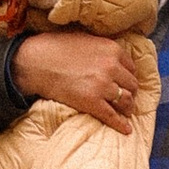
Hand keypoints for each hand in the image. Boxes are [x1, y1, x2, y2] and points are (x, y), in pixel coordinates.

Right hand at [10, 27, 139, 129]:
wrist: (36, 62)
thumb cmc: (57, 48)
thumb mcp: (86, 39)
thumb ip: (103, 49)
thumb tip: (112, 59)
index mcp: (112, 50)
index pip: (131, 67)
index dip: (128, 77)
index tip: (125, 83)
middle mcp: (112, 67)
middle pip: (132, 85)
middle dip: (130, 93)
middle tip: (126, 98)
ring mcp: (103, 86)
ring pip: (126, 101)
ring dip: (127, 107)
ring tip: (125, 111)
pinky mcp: (92, 102)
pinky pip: (112, 116)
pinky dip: (121, 124)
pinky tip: (126, 129)